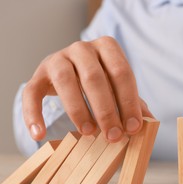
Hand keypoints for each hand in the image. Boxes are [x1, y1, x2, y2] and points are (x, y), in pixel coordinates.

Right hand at [22, 36, 152, 141]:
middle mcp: (81, 48)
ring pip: (65, 80)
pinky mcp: (38, 75)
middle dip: (106, 110)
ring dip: (78, 110)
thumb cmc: (101, 82)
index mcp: (107, 48)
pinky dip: (33, 114)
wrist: (70, 71)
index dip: (129, 101)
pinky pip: (31, 93)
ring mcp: (57, 59)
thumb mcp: (118, 88)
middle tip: (113, 136)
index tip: (133, 128)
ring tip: (88, 133)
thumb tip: (151, 121)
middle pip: (94, 77)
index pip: (121, 72)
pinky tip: (39, 135)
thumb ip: (133, 102)